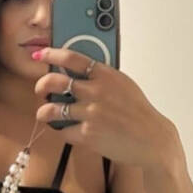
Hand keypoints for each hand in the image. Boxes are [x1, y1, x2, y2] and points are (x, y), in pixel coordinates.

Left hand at [32, 46, 175, 167]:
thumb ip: (102, 77)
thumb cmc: (138, 112)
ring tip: (45, 113)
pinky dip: (63, 131)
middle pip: (54, 82)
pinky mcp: (88, 135)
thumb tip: (79, 71)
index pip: (71, 58)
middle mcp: (95, 92)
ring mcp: (90, 114)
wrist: (151, 139)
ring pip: (52, 110)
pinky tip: (67, 130)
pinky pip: (63, 131)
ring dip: (44, 112)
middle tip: (41, 90)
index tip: (40, 54)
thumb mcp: (123, 84)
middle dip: (41, 85)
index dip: (51, 54)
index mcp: (105, 75)